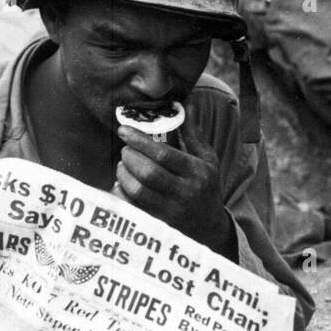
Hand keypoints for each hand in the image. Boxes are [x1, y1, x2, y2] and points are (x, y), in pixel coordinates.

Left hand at [115, 111, 233, 255]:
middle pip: (148, 172)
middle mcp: (185, 193)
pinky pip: (132, 208)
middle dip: (130, 157)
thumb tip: (185, 102)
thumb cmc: (206, 188)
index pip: (164, 154)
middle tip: (124, 151)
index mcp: (197, 173)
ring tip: (122, 166)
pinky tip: (121, 185)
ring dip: (123, 175)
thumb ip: (192, 133)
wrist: (209, 228)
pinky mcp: (158, 224)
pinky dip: (121, 194)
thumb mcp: (207, 160)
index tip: (124, 131)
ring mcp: (171, 212)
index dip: (140, 141)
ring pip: (138, 191)